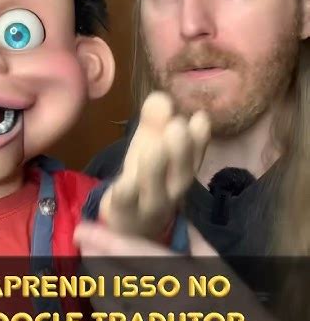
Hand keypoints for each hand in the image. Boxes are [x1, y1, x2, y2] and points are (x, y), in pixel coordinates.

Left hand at [73, 223, 300, 320]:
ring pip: (108, 308)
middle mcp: (165, 309)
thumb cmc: (234, 304)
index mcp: (183, 280)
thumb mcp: (218, 265)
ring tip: (92, 273)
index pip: (133, 254)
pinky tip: (104, 304)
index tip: (82, 229)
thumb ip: (193, 237)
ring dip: (95, 287)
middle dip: (93, 260)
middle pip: (114, 279)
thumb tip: (175, 210)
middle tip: (85, 248)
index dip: (104, 240)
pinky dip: (105, 317)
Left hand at [99, 92, 209, 237]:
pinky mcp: (124, 213)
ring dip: (155, 171)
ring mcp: (149, 205)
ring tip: (153, 149)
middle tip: (178, 127)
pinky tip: (121, 184)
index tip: (199, 117)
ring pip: (155, 192)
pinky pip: (126, 206)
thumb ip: (155, 121)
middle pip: (182, 175)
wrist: (132, 224)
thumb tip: (160, 96)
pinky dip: (125, 196)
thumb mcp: (150, 145)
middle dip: (181, 152)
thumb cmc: (146, 179)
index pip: (196, 155)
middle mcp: (172, 190)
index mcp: (182, 170)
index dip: (199, 139)